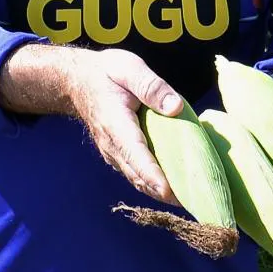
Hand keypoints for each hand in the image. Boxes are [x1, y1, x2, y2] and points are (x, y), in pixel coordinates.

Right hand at [15, 45, 184, 202]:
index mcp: (117, 125)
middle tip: (194, 202)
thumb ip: (152, 87)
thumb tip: (175, 107)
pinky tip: (174, 189)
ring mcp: (114, 154)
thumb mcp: (129, 69)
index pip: (137, 156)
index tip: (170, 192)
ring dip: (161, 193)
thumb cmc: (107, 72)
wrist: (78, 81)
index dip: (153, 175)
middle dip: (165, 192)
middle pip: (140, 176)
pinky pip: (136, 175)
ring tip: (190, 201)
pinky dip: (154, 185)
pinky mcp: (118, 156)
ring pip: (138, 180)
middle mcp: (113, 146)